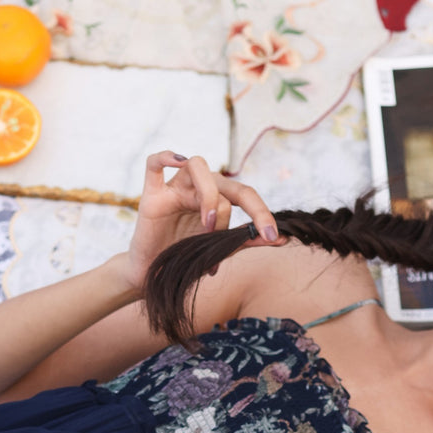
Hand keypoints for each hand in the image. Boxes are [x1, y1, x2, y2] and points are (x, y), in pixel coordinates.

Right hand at [122, 150, 279, 292]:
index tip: (273, 237)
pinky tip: (175, 160)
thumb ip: (247, 240)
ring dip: (209, 195)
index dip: (262, 213)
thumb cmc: (186, 259)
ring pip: (197, 166)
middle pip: (225, 180)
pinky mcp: (152, 195)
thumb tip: (281, 238)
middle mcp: (198, 188)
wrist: (154, 277)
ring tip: (208, 225)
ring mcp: (175, 189)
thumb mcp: (220, 250)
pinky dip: (165, 156)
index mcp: (217, 198)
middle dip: (244, 206)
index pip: (244, 194)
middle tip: (247, 236)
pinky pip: (154, 163)